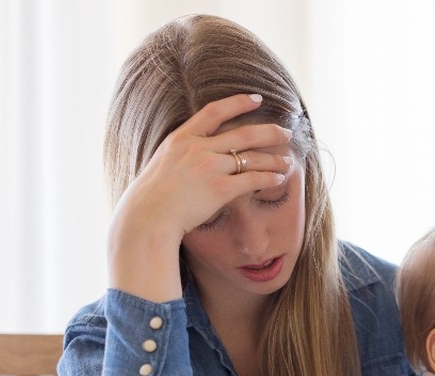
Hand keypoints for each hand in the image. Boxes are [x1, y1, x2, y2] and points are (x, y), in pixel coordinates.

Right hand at [108, 93, 295, 300]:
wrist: (146, 217)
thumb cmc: (152, 197)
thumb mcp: (163, 163)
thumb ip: (182, 154)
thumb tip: (199, 153)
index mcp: (181, 138)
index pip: (214, 111)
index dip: (238, 102)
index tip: (257, 99)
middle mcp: (197, 148)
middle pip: (243, 133)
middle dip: (269, 131)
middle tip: (286, 132)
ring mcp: (209, 167)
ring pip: (252, 157)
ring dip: (274, 158)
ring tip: (287, 161)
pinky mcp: (219, 188)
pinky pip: (252, 179)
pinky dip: (269, 178)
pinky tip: (279, 179)